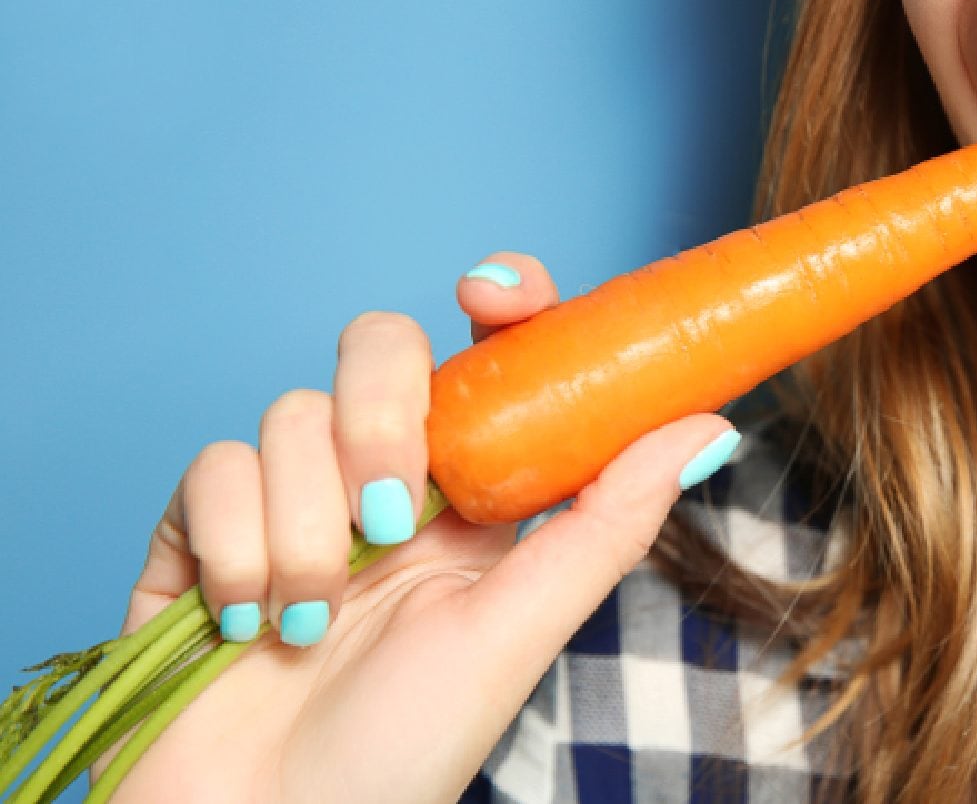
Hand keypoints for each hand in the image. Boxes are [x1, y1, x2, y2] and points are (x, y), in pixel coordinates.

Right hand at [103, 253, 736, 801]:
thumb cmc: (403, 751)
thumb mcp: (519, 632)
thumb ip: (606, 522)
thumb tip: (707, 427)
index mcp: (472, 498)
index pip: (489, 357)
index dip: (499, 300)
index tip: (492, 292)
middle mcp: (382, 482)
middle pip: (378, 348)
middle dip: (380, 416)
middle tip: (392, 513)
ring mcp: (289, 502)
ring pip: (291, 413)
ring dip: (307, 530)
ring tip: (316, 624)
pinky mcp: (201, 532)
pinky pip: (212, 470)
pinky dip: (234, 552)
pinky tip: (247, 627)